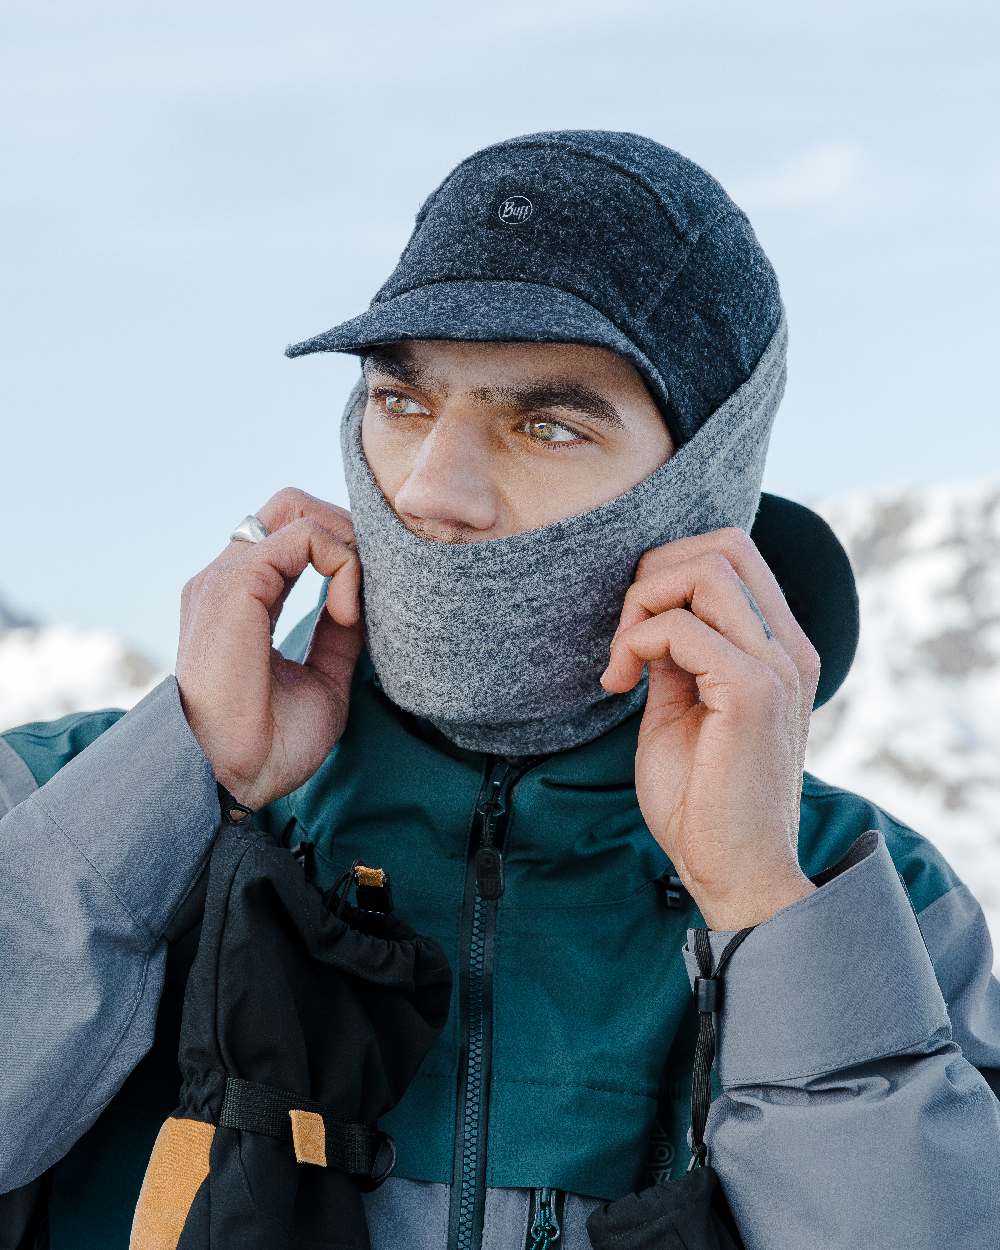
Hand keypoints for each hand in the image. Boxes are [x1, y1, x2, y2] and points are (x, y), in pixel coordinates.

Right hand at [175, 487, 362, 811]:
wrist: (232, 779)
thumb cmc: (269, 745)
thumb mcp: (322, 678)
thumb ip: (338, 634)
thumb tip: (362, 602)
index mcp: (242, 600)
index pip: (293, 538)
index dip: (342, 552)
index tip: (364, 605)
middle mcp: (227, 579)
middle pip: (292, 506)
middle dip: (345, 530)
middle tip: (373, 581)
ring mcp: (227, 577)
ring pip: (300, 511)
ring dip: (348, 547)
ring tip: (358, 606)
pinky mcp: (237, 584)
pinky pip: (305, 536)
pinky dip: (341, 562)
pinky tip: (348, 613)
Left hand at [600, 527, 820, 930]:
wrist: (734, 873)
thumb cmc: (703, 801)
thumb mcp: (683, 709)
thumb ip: (678, 657)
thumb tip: (651, 616)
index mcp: (778, 649)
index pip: (734, 554)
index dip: (670, 570)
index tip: (635, 631)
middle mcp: (788, 648)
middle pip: (723, 545)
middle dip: (654, 574)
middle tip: (625, 638)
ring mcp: (776, 666)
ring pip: (705, 569)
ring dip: (642, 604)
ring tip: (623, 662)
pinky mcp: (752, 693)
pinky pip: (681, 627)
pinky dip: (635, 642)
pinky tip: (620, 685)